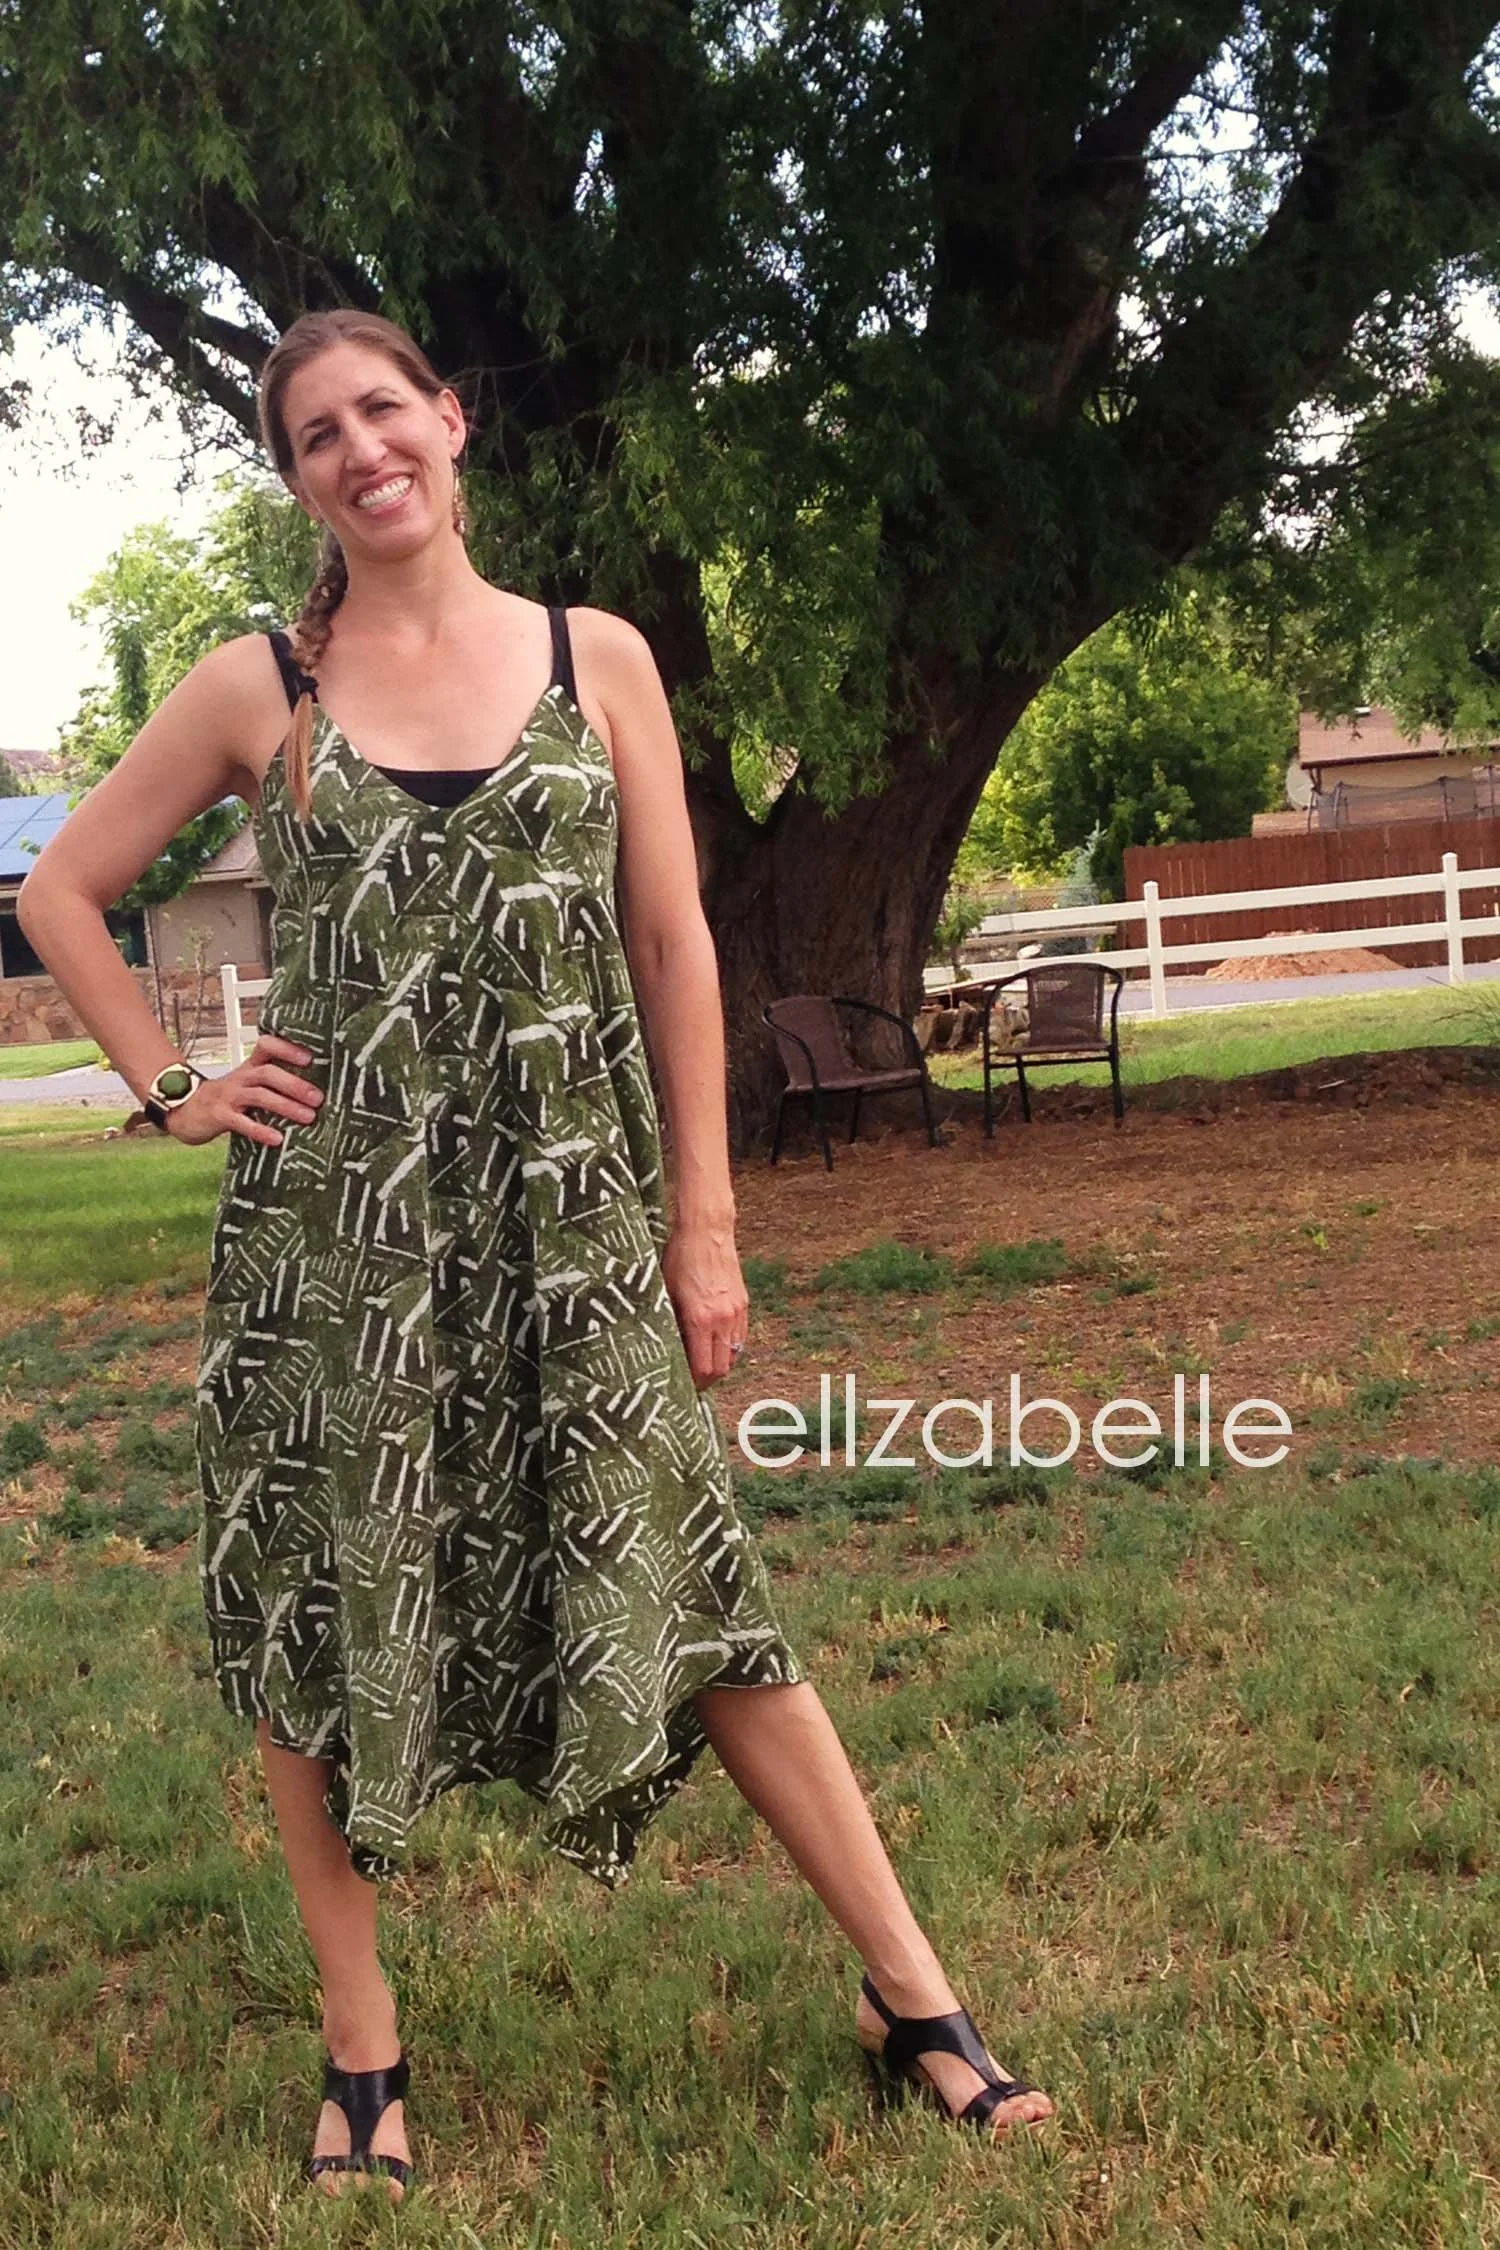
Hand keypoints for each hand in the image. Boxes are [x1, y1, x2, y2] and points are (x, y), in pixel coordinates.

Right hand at [164, 1033, 325, 1147]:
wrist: (184, 1110)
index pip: (266, 1047)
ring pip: (259, 1095)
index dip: (287, 1049)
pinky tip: (277, 1139)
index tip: (310, 1058)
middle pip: (268, 1073)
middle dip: (295, 1084)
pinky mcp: (219, 1116)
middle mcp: (240, 1078)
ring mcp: (228, 1096)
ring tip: (308, 1117)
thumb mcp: (246, 1085)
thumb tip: (312, 1095)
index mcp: (249, 1068)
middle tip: (318, 1098)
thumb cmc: (225, 1099)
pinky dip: (260, 1130)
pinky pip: (241, 1122)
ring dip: (286, 1105)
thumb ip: (271, 1085)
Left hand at [660, 1222, 748, 1389]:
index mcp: (700, 1319)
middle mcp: (723, 1319)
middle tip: (692, 1381)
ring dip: (719, 1363)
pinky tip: (714, 1342)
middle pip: (722, 1368)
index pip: (703, 1368)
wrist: (708, 1230)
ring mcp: (736, 1312)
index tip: (683, 1386)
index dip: (694, 1383)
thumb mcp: (666, 1291)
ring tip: (702, 1363)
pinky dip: (729, 1347)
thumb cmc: (681, 1257)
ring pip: (734, 1355)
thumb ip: (670, 1322)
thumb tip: (668, 1348)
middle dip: (707, 1379)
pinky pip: (740, 1337)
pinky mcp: (743, 1303)